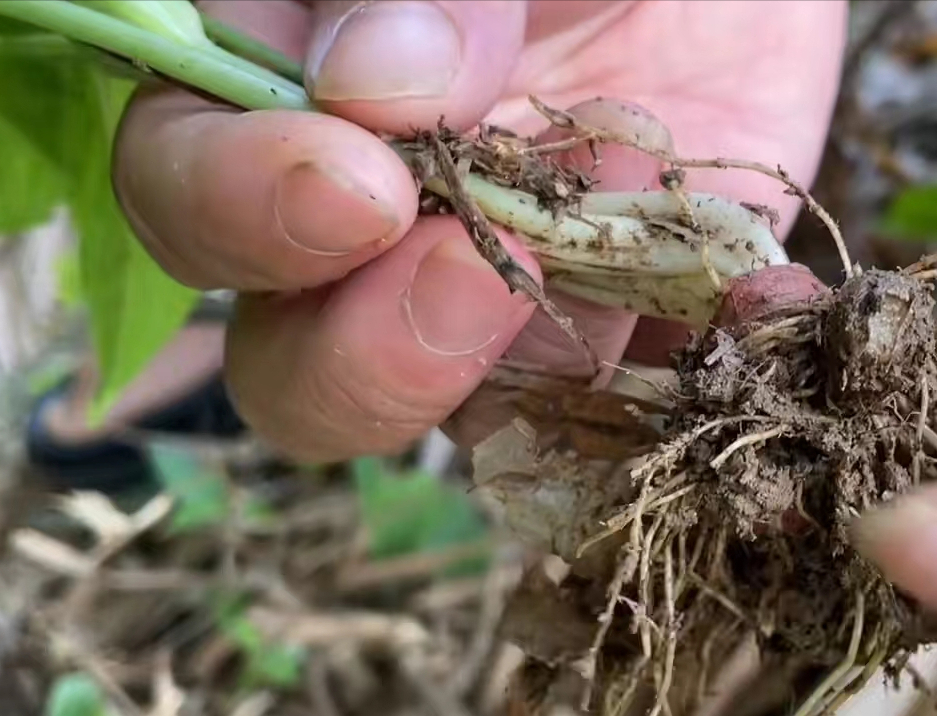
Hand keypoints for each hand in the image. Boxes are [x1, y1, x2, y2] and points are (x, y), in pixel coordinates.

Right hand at [112, 0, 846, 461]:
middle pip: (282, 358)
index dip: (239, 205)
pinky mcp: (606, 333)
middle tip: (467, 272)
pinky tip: (751, 313)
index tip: (358, 185)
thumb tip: (371, 80)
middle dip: (357, 352)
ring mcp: (479, 293)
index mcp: (288, 97)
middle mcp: (364, 221)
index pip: (184, 181)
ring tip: (593, 267)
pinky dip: (678, 390)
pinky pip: (614, 414)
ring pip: (434, 415)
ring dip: (502, 379)